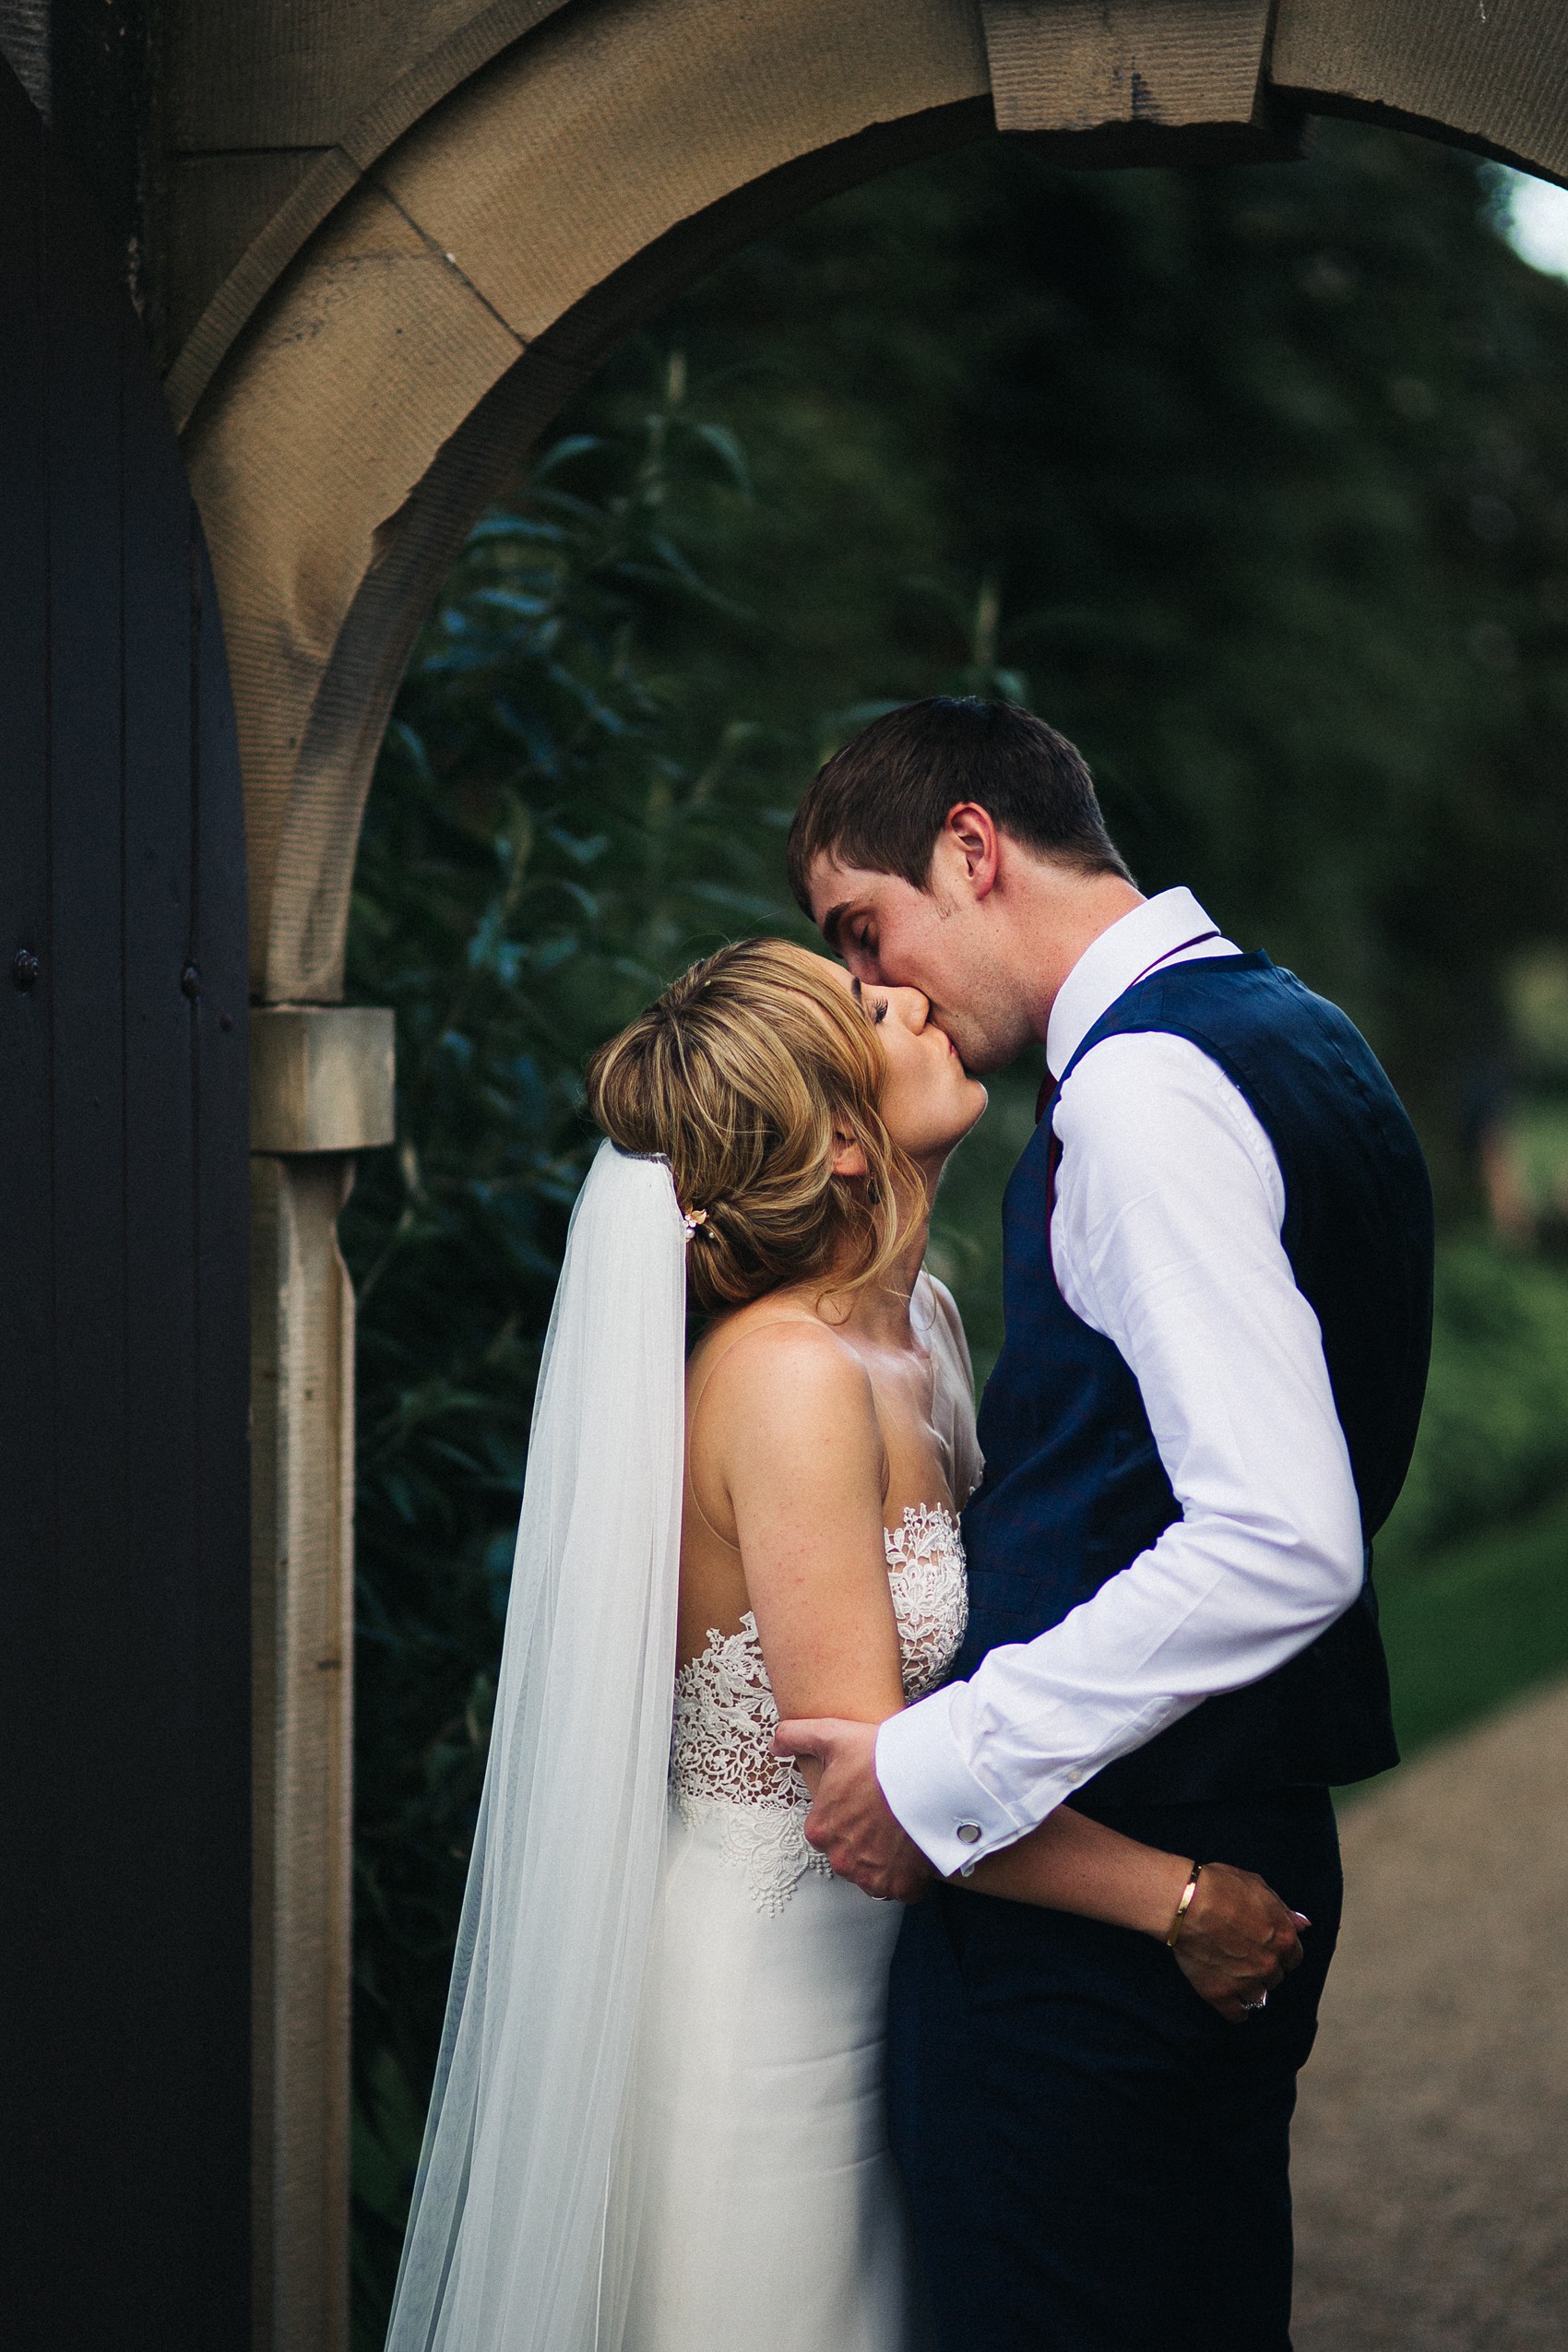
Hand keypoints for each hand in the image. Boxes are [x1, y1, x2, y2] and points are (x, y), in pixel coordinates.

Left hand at [772, 1717, 933, 1903]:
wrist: (927, 1774)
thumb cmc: (879, 1757)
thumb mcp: (830, 1736)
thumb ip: (795, 1737)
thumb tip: (775, 1746)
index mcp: (820, 1830)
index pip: (826, 1831)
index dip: (846, 1815)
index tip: (864, 1802)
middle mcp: (840, 1859)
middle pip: (849, 1855)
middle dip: (864, 1841)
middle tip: (885, 1816)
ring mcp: (871, 1876)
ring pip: (873, 1874)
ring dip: (884, 1860)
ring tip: (901, 1832)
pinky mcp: (900, 1886)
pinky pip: (902, 1888)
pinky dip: (908, 1876)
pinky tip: (914, 1850)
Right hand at [1172, 1861, 1307, 2024]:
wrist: (1186, 1903)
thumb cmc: (1219, 1887)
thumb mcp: (1258, 1886)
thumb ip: (1282, 1910)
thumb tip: (1303, 1925)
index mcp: (1283, 1939)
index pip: (1294, 1958)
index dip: (1279, 1951)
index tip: (1267, 1946)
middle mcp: (1270, 1964)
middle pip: (1276, 1977)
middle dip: (1264, 1967)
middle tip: (1244, 1954)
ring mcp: (1246, 1982)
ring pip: (1258, 1996)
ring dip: (1249, 1986)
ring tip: (1233, 1973)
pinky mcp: (1221, 1994)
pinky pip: (1237, 2014)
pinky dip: (1235, 2009)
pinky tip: (1230, 1999)